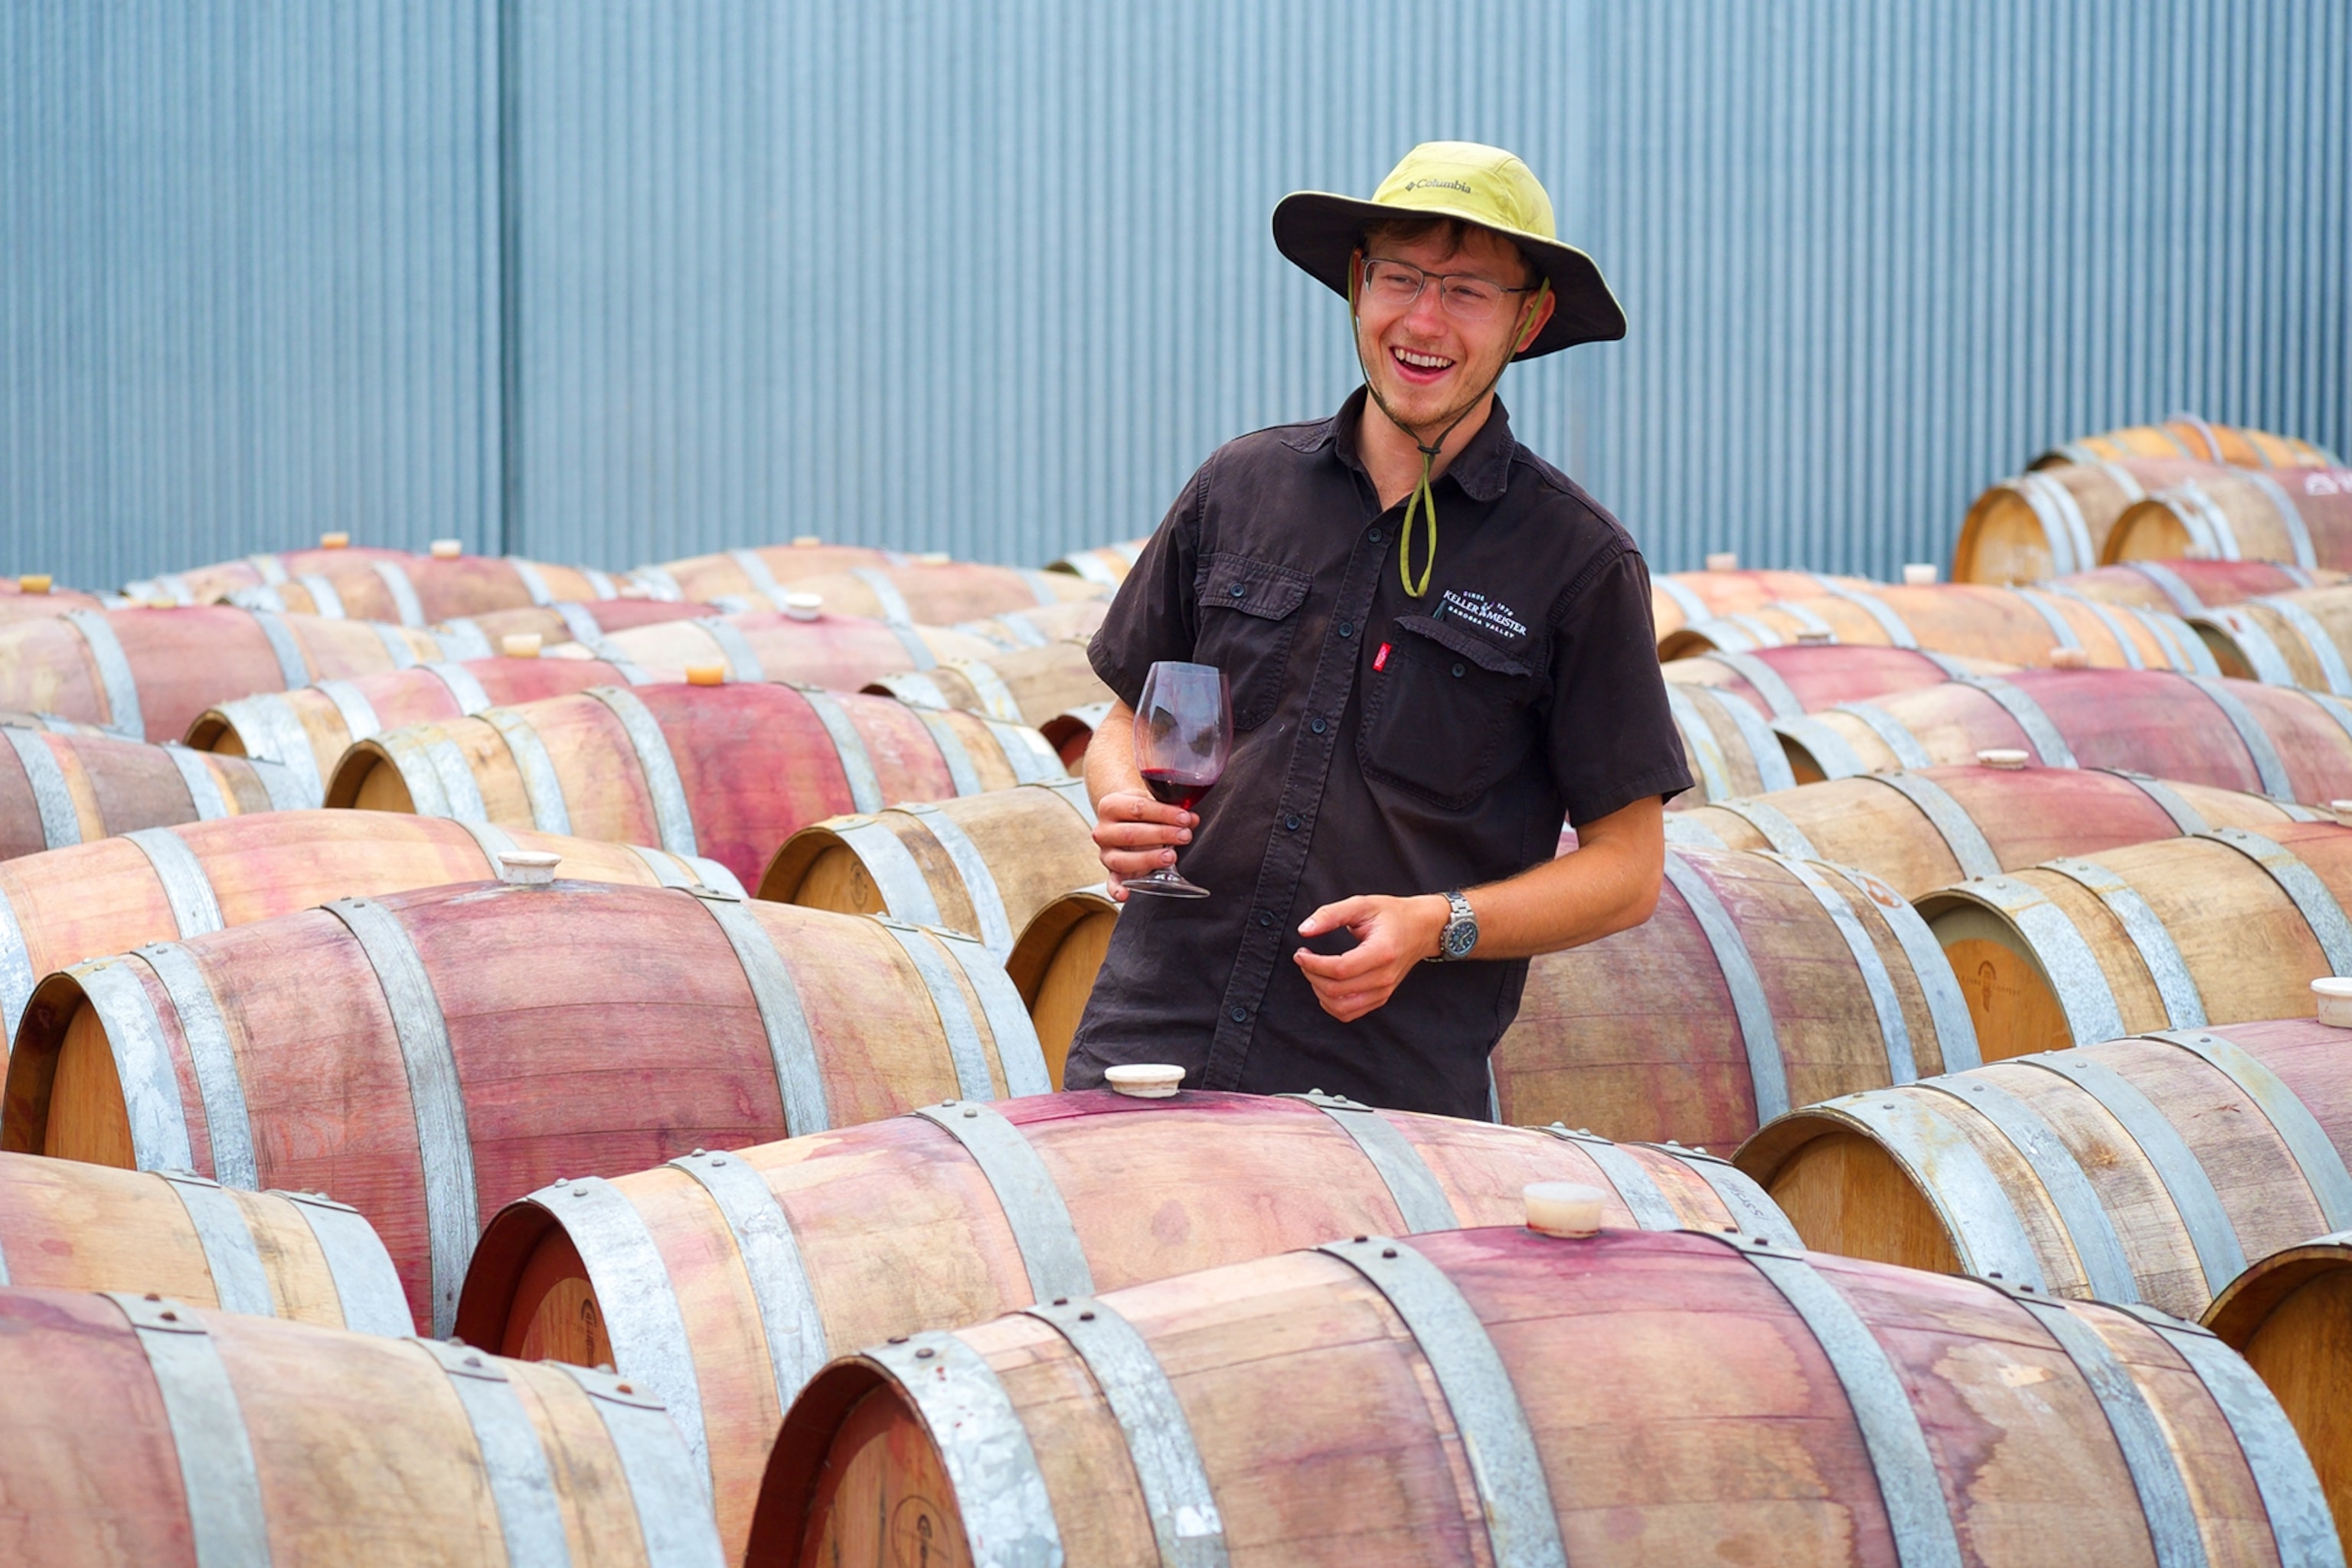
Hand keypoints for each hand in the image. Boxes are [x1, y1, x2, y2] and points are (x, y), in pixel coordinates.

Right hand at [1091, 790, 1194, 901]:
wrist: (1123, 819)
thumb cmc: (1140, 811)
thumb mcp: (1153, 803)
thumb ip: (1172, 810)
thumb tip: (1192, 819)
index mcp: (1111, 805)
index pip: (1138, 808)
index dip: (1164, 814)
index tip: (1184, 818)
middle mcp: (1104, 830)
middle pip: (1130, 834)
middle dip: (1161, 835)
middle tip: (1184, 836)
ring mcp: (1106, 853)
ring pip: (1122, 860)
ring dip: (1148, 859)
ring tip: (1171, 856)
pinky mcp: (1110, 872)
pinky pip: (1111, 883)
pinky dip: (1117, 891)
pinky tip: (1126, 895)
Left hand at [1291, 893, 1450, 1021]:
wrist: (1421, 929)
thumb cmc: (1392, 914)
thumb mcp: (1361, 904)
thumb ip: (1330, 915)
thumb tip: (1303, 930)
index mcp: (1382, 952)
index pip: (1340, 970)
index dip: (1313, 964)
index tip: (1300, 952)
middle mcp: (1385, 977)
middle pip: (1336, 991)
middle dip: (1311, 975)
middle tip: (1304, 957)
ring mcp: (1384, 991)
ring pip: (1340, 1007)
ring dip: (1318, 991)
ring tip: (1314, 970)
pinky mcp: (1380, 998)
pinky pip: (1349, 1013)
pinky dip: (1330, 1003)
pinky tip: (1325, 983)